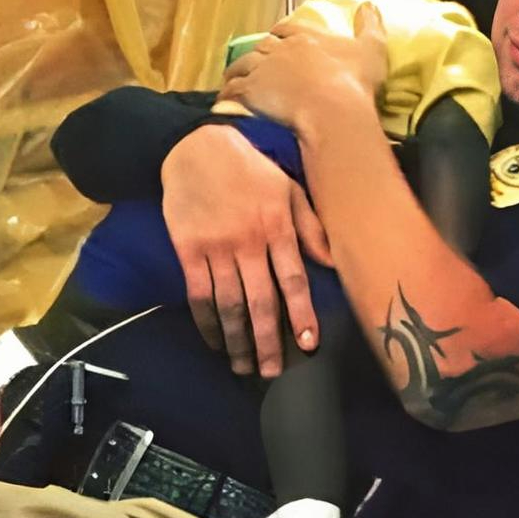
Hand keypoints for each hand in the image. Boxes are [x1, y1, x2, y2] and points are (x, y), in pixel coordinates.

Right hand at [161, 124, 332, 376]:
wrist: (195, 145)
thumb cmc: (249, 169)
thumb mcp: (288, 188)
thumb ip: (310, 226)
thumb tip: (330, 262)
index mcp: (277, 226)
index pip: (293, 279)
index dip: (301, 314)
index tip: (307, 344)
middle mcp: (248, 241)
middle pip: (260, 301)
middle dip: (267, 341)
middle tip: (270, 372)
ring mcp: (216, 247)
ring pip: (228, 304)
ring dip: (236, 340)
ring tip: (243, 365)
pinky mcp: (188, 249)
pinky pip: (199, 294)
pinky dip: (207, 322)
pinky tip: (214, 341)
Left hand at [219, 3, 388, 130]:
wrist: (334, 109)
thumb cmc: (355, 81)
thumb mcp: (372, 49)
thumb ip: (370, 26)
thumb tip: (369, 4)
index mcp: (307, 37)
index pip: (287, 28)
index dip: (282, 34)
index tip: (280, 39)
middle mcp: (281, 48)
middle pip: (262, 46)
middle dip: (259, 54)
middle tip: (258, 66)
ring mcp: (263, 69)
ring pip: (242, 64)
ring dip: (237, 72)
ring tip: (234, 82)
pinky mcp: (251, 91)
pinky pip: (233, 90)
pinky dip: (227, 94)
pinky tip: (224, 101)